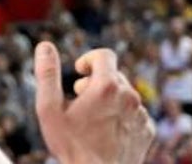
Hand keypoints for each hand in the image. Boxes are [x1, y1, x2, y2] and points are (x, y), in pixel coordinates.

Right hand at [34, 42, 152, 163]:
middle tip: (79, 102)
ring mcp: (141, 116)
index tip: (79, 72)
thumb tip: (45, 45)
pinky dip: (120, 116)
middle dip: (95, 82)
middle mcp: (130, 98)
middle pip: (113, 75)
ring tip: (92, 120)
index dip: (89, 59)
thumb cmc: (71, 146)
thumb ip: (47, 74)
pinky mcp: (147, 131)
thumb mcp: (49, 108)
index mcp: (107, 87)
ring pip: (124, 95)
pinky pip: (134, 113)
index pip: (104, 55)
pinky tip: (106, 132)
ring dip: (108, 100)